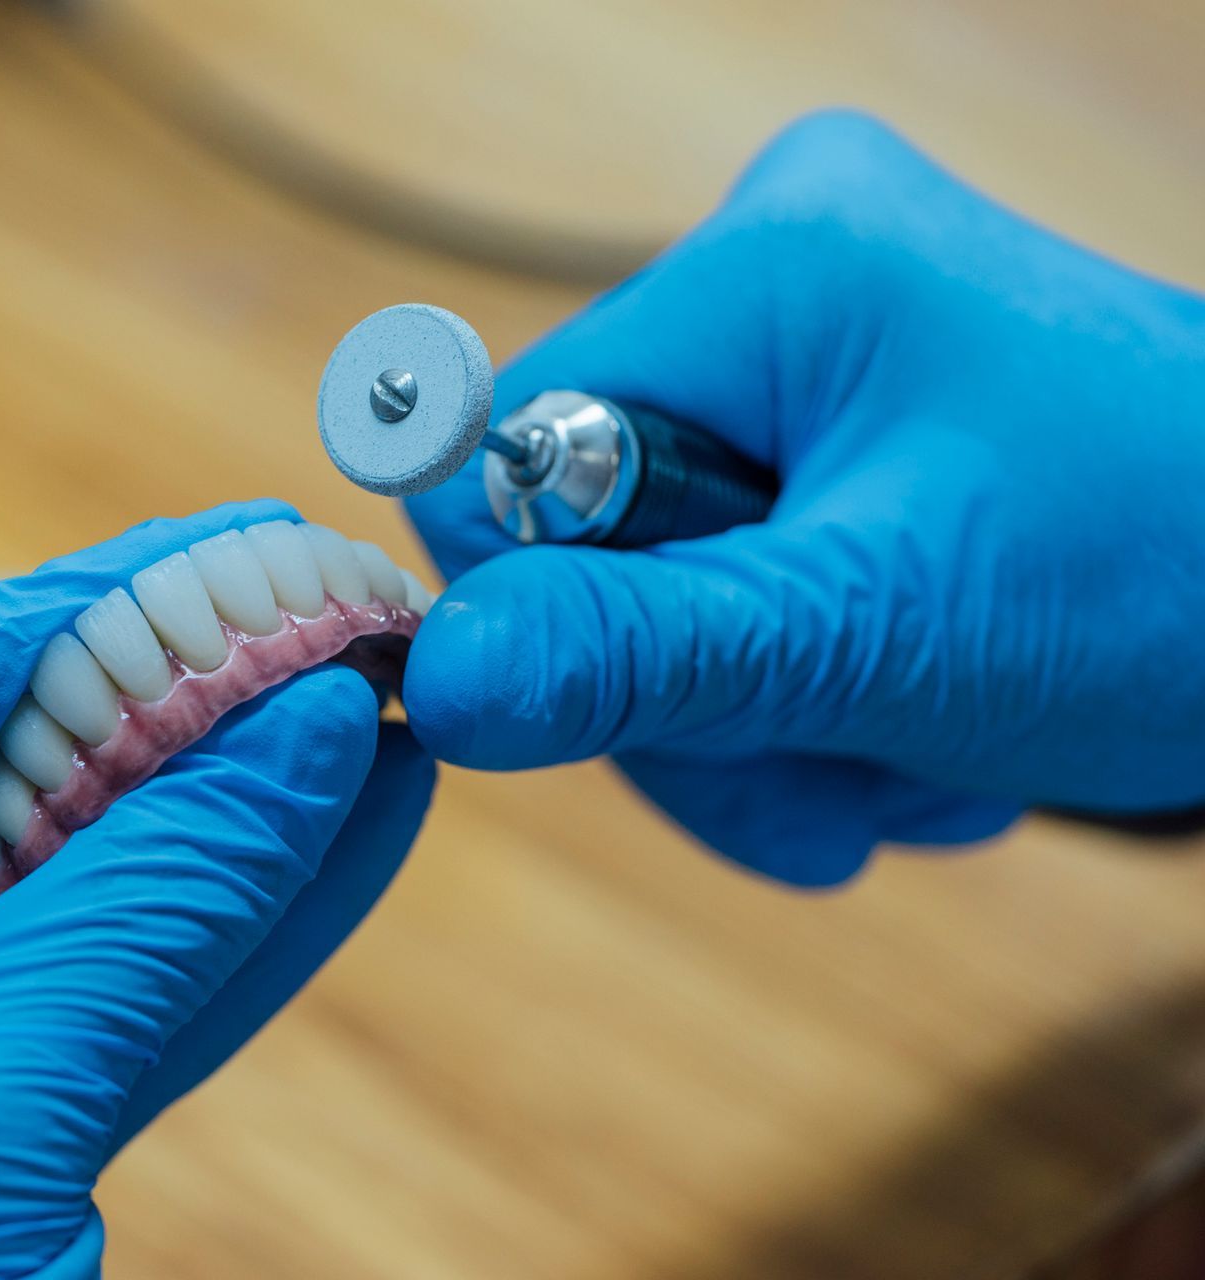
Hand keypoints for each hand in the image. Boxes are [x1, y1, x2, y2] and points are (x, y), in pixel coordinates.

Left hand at [0, 500, 435, 1277]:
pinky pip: (119, 1023)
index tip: (208, 553)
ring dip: (233, 823)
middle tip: (314, 621)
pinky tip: (352, 843)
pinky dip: (238, 940)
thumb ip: (140, 896)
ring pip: (75, 915)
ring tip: (376, 715)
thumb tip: (301, 726)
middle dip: (164, 719)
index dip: (53, 623)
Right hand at [402, 110, 1204, 885]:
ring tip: (906, 763)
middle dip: (692, 697)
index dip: (553, 605)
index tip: (691, 710)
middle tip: (833, 774)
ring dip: (759, 724)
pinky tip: (910, 733)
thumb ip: (644, 656)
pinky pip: (726, 585)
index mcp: (771, 262)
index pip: (505, 445)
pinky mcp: (837, 425)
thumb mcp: (880, 637)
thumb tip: (433, 682)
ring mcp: (808, 350)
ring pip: (647, 589)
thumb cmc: (1169, 582)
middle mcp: (774, 268)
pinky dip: (798, 696)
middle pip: (576, 535)